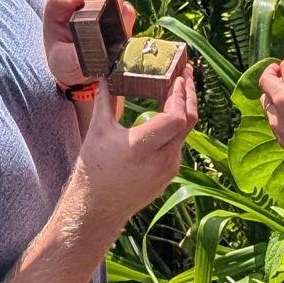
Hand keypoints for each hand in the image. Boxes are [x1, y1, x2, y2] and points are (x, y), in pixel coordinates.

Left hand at [41, 0, 118, 88]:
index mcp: (61, 5)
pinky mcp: (122, 16)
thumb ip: (71, 56)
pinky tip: (120, 34)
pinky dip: (126, 19)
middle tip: (102, 1)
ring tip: (112, 18)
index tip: (76, 2)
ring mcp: (105, 4)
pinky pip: (128, 10)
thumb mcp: (61, 60)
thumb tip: (86, 54)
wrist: (84, 71)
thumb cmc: (66, 60)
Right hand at [72, 64, 198, 230]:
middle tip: (186, 74)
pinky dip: (177, 126)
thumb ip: (105, 99)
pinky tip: (169, 114)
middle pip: (189, 122)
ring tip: (179, 89)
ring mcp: (168, 170)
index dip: (180, 95)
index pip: (176, 118)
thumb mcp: (97, 131)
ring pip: (185, 133)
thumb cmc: (94, 170)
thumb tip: (106, 74)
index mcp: (142, 148)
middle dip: (190, 95)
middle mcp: (161, 160)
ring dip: (184, 110)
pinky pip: (178, 145)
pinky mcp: (169, 175)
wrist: (97, 208)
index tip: (178, 77)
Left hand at [259, 48, 283, 179]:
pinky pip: (281, 133)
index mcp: (283, 100)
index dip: (269, 71)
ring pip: (272, 117)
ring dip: (278, 107)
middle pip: (266, 99)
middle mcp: (276, 119)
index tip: (277, 68)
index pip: (265, 80)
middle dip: (273, 89)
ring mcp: (281, 137)